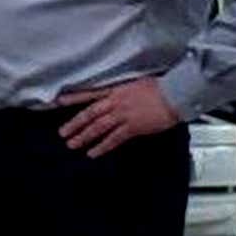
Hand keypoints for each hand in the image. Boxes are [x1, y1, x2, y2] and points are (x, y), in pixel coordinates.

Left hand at [55, 77, 179, 157]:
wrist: (176, 93)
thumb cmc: (162, 86)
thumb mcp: (138, 82)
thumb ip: (125, 90)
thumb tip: (118, 96)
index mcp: (117, 89)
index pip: (90, 93)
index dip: (74, 98)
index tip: (60, 102)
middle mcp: (116, 102)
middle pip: (90, 114)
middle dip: (74, 124)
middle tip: (63, 133)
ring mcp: (124, 115)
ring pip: (98, 127)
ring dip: (83, 136)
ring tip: (73, 144)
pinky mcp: (133, 127)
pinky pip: (113, 139)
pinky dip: (102, 146)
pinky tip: (93, 153)